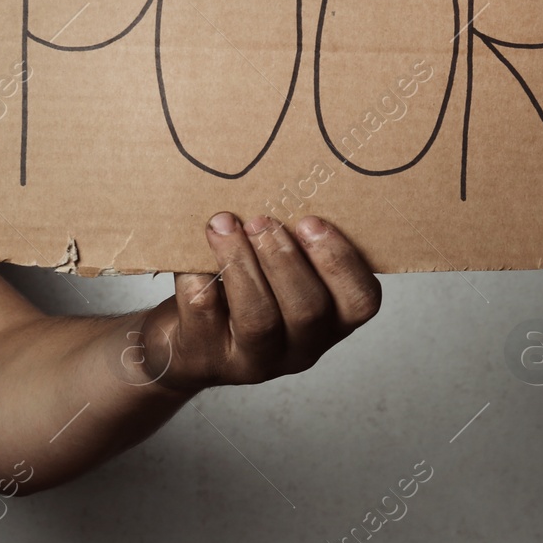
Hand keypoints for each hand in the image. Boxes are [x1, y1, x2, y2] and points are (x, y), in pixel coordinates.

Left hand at [131, 213, 380, 393]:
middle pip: (308, 309)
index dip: (340, 261)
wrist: (181, 343)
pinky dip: (199, 273)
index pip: (360, 300)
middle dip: (284, 258)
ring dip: (241, 263)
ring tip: (224, 225)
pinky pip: (206, 312)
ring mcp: (254, 360)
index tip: (311, 221)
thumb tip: (285, 183)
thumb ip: (291, 242)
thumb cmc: (239, 292)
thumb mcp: (276, 271)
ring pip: (259, 317)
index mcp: (331, 321)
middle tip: (261, 220)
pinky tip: (192, 251)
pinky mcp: (208, 358)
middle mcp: (301, 348)